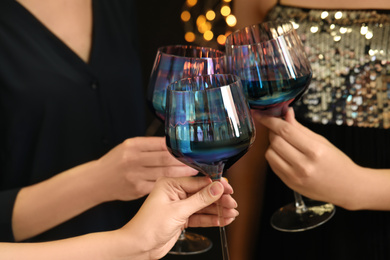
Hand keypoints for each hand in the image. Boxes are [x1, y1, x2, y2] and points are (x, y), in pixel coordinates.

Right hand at [94, 137, 197, 201]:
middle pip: (166, 160)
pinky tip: (181, 183)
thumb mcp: (128, 146)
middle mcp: (134, 160)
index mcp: (133, 146)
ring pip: (165, 174)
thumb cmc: (116, 161)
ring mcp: (136, 176)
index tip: (192, 149)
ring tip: (195, 172)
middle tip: (198, 162)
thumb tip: (173, 144)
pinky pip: (159, 186)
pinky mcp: (138, 190)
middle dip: (185, 162)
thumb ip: (149, 145)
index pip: (162, 145)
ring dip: (182, 174)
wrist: (97, 180)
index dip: (179, 148)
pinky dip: (171, 185)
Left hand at [118, 176, 237, 258]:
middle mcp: (175, 193)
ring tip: (232, 213)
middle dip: (219, 199)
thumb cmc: (148, 226)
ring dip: (217, 210)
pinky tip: (223, 219)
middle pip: (203, 193)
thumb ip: (200, 199)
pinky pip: (200, 217)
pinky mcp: (181, 218)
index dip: (215, 185)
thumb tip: (217, 187)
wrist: (138, 246)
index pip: (198, 181)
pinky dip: (211, 219)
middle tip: (232, 203)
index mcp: (170, 184)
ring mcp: (179, 206)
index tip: (228, 189)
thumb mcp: (178, 211)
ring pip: (203, 206)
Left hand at [253, 108, 364, 208]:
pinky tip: (286, 155)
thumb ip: (300, 128)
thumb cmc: (337, 162)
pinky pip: (272, 165)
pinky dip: (275, 156)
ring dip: (273, 145)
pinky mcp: (289, 184)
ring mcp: (295, 177)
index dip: (270, 120)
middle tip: (280, 129)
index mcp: (315, 151)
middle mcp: (303, 165)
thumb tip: (286, 113)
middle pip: (275, 141)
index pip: (285, 130)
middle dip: (274, 131)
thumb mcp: (322, 141)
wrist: (347, 187)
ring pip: (270, 153)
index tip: (261, 114)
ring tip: (286, 144)